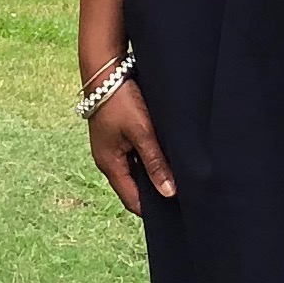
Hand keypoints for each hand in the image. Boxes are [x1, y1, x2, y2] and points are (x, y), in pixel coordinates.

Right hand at [86, 79, 176, 215]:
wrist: (104, 70)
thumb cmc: (119, 100)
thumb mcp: (142, 132)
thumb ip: (155, 163)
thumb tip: (169, 193)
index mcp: (109, 164)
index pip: (132, 201)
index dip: (152, 209)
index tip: (174, 212)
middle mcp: (108, 160)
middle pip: (133, 187)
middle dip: (154, 193)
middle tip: (180, 195)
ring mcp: (111, 148)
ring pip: (134, 171)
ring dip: (151, 175)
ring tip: (175, 177)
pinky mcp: (116, 136)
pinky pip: (133, 157)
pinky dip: (147, 160)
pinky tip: (163, 156)